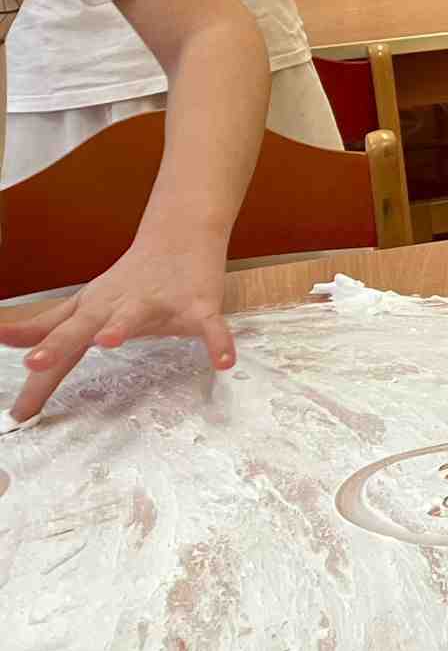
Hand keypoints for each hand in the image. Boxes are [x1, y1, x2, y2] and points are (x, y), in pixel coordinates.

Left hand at [1, 241, 231, 422]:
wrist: (181, 237)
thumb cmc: (132, 278)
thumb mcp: (86, 302)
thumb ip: (47, 325)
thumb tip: (3, 339)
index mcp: (92, 311)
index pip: (58, 345)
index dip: (37, 377)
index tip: (17, 414)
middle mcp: (119, 307)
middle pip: (85, 324)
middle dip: (61, 342)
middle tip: (35, 361)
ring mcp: (159, 305)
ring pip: (138, 314)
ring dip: (123, 326)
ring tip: (108, 342)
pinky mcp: (198, 306)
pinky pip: (209, 326)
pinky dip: (218, 342)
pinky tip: (223, 362)